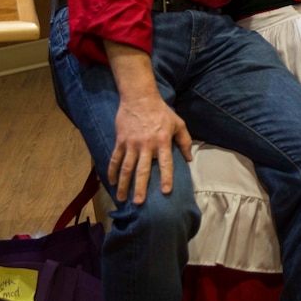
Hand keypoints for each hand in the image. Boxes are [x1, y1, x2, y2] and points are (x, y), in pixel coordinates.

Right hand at [105, 40, 192, 204]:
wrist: (139, 98)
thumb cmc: (161, 112)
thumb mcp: (178, 124)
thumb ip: (185, 141)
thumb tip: (189, 159)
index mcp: (163, 141)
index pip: (166, 163)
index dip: (167, 177)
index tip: (166, 191)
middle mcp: (146, 145)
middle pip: (142, 170)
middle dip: (140, 187)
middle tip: (139, 203)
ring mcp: (131, 144)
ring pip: (126, 168)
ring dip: (124, 184)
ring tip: (122, 198)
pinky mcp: (120, 141)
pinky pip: (115, 158)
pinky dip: (112, 171)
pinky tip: (111, 182)